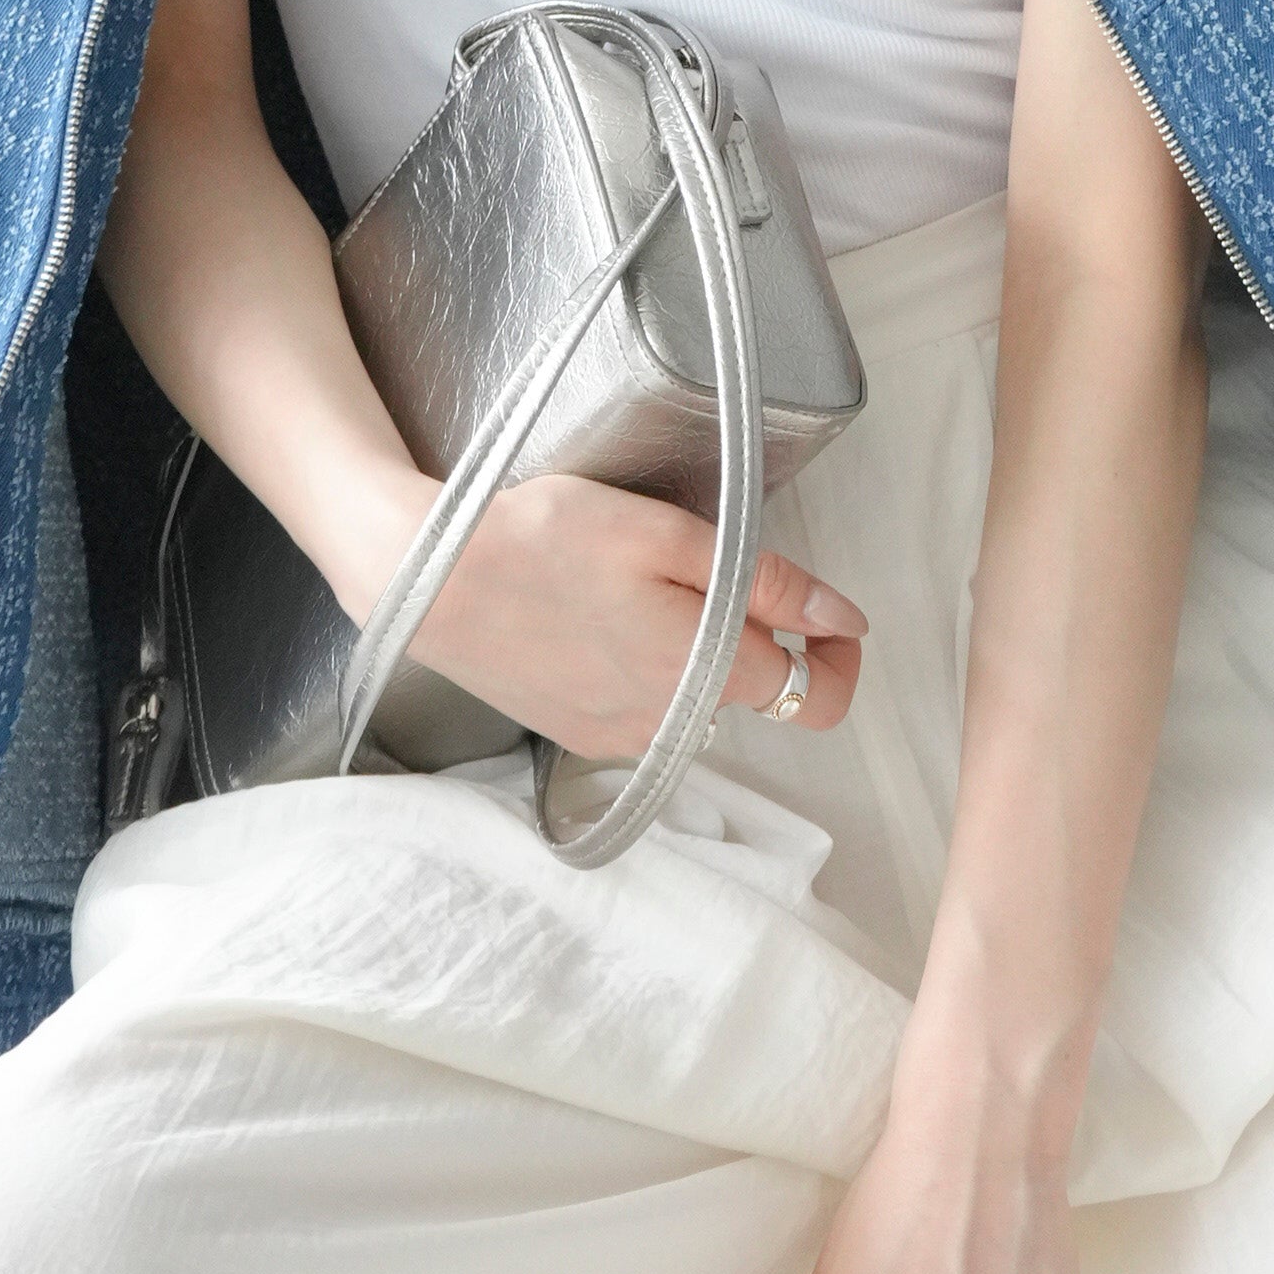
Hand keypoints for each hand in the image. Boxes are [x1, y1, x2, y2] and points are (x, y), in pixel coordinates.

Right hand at [376, 468, 866, 757]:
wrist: (430, 579)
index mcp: (706, 671)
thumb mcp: (668, 536)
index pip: (815, 698)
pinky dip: (648, 667)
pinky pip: (646, 709)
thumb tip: (843, 619)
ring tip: (647, 583)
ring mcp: (620, 737)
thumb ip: (767, 583)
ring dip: (699, 651)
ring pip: (698, 699)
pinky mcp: (577, 733)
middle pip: (755, 697)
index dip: (839, 656)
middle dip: (763, 642)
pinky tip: (605, 616)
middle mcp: (671, 723)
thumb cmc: (545, 540)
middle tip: (723, 570)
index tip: (831, 617)